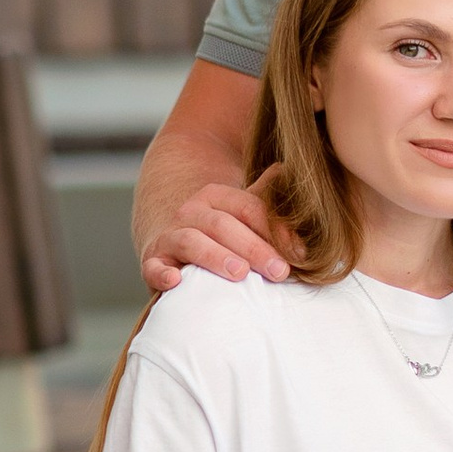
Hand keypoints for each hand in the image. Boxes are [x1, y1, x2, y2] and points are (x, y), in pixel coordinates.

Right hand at [140, 163, 292, 292]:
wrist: (173, 247)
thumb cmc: (220, 236)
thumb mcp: (243, 214)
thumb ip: (266, 199)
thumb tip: (289, 171)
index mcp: (216, 196)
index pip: (249, 208)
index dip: (275, 230)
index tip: (299, 254)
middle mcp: (191, 212)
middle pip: (224, 225)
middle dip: (254, 248)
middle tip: (279, 271)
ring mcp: (170, 236)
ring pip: (192, 242)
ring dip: (216, 257)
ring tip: (240, 273)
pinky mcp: (153, 261)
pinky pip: (154, 267)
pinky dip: (161, 273)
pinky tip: (175, 280)